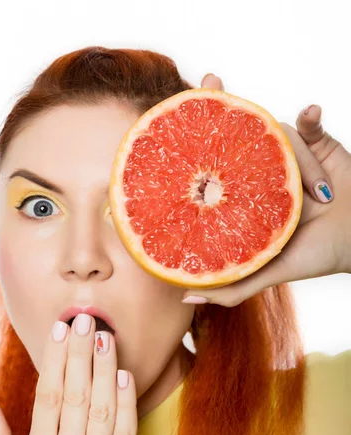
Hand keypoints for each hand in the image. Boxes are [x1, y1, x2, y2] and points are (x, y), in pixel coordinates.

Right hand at [0, 315, 138, 434]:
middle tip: (86, 319)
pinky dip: (125, 403)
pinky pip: (125, 434)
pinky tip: (124, 375)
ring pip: (102, 408)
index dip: (55, 359)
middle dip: (81, 353)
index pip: (48, 395)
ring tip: (106, 336)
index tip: (60, 330)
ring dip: (105, 369)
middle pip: (75, 394)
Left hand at [180, 74, 350, 307]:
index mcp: (243, 194)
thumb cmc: (315, 256)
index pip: (213, 164)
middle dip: (222, 104)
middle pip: (236, 131)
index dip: (195, 141)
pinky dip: (312, 119)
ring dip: (293, 154)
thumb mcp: (268, 273)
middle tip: (208, 81)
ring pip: (276, 135)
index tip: (171, 120)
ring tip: (314, 186)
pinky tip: (311, 113)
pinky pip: (312, 124)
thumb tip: (185, 297)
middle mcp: (260, 169)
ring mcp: (288, 154)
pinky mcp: (319, 144)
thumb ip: (231, 286)